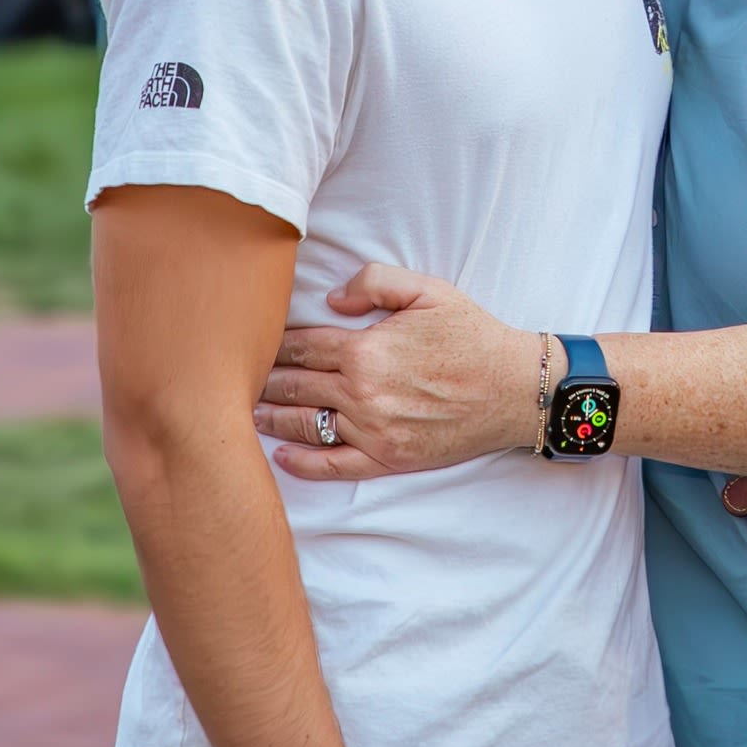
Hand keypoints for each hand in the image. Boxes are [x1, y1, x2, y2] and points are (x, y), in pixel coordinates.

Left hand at [258, 264, 533, 480]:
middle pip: (293, 386)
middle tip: (232, 378)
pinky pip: (333, 465)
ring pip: (303, 425)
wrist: (515, 388)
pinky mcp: (388, 458)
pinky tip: (280, 455)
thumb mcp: (428, 290)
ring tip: (243, 412)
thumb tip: (330, 300)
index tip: (249, 343)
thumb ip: (374, 281)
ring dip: (269, 418)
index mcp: (365, 350)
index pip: (300, 347)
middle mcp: (362, 394)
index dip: (271, 345)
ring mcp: (373, 431)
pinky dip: (301, 463)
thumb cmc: (472, 335)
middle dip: (260, 380)